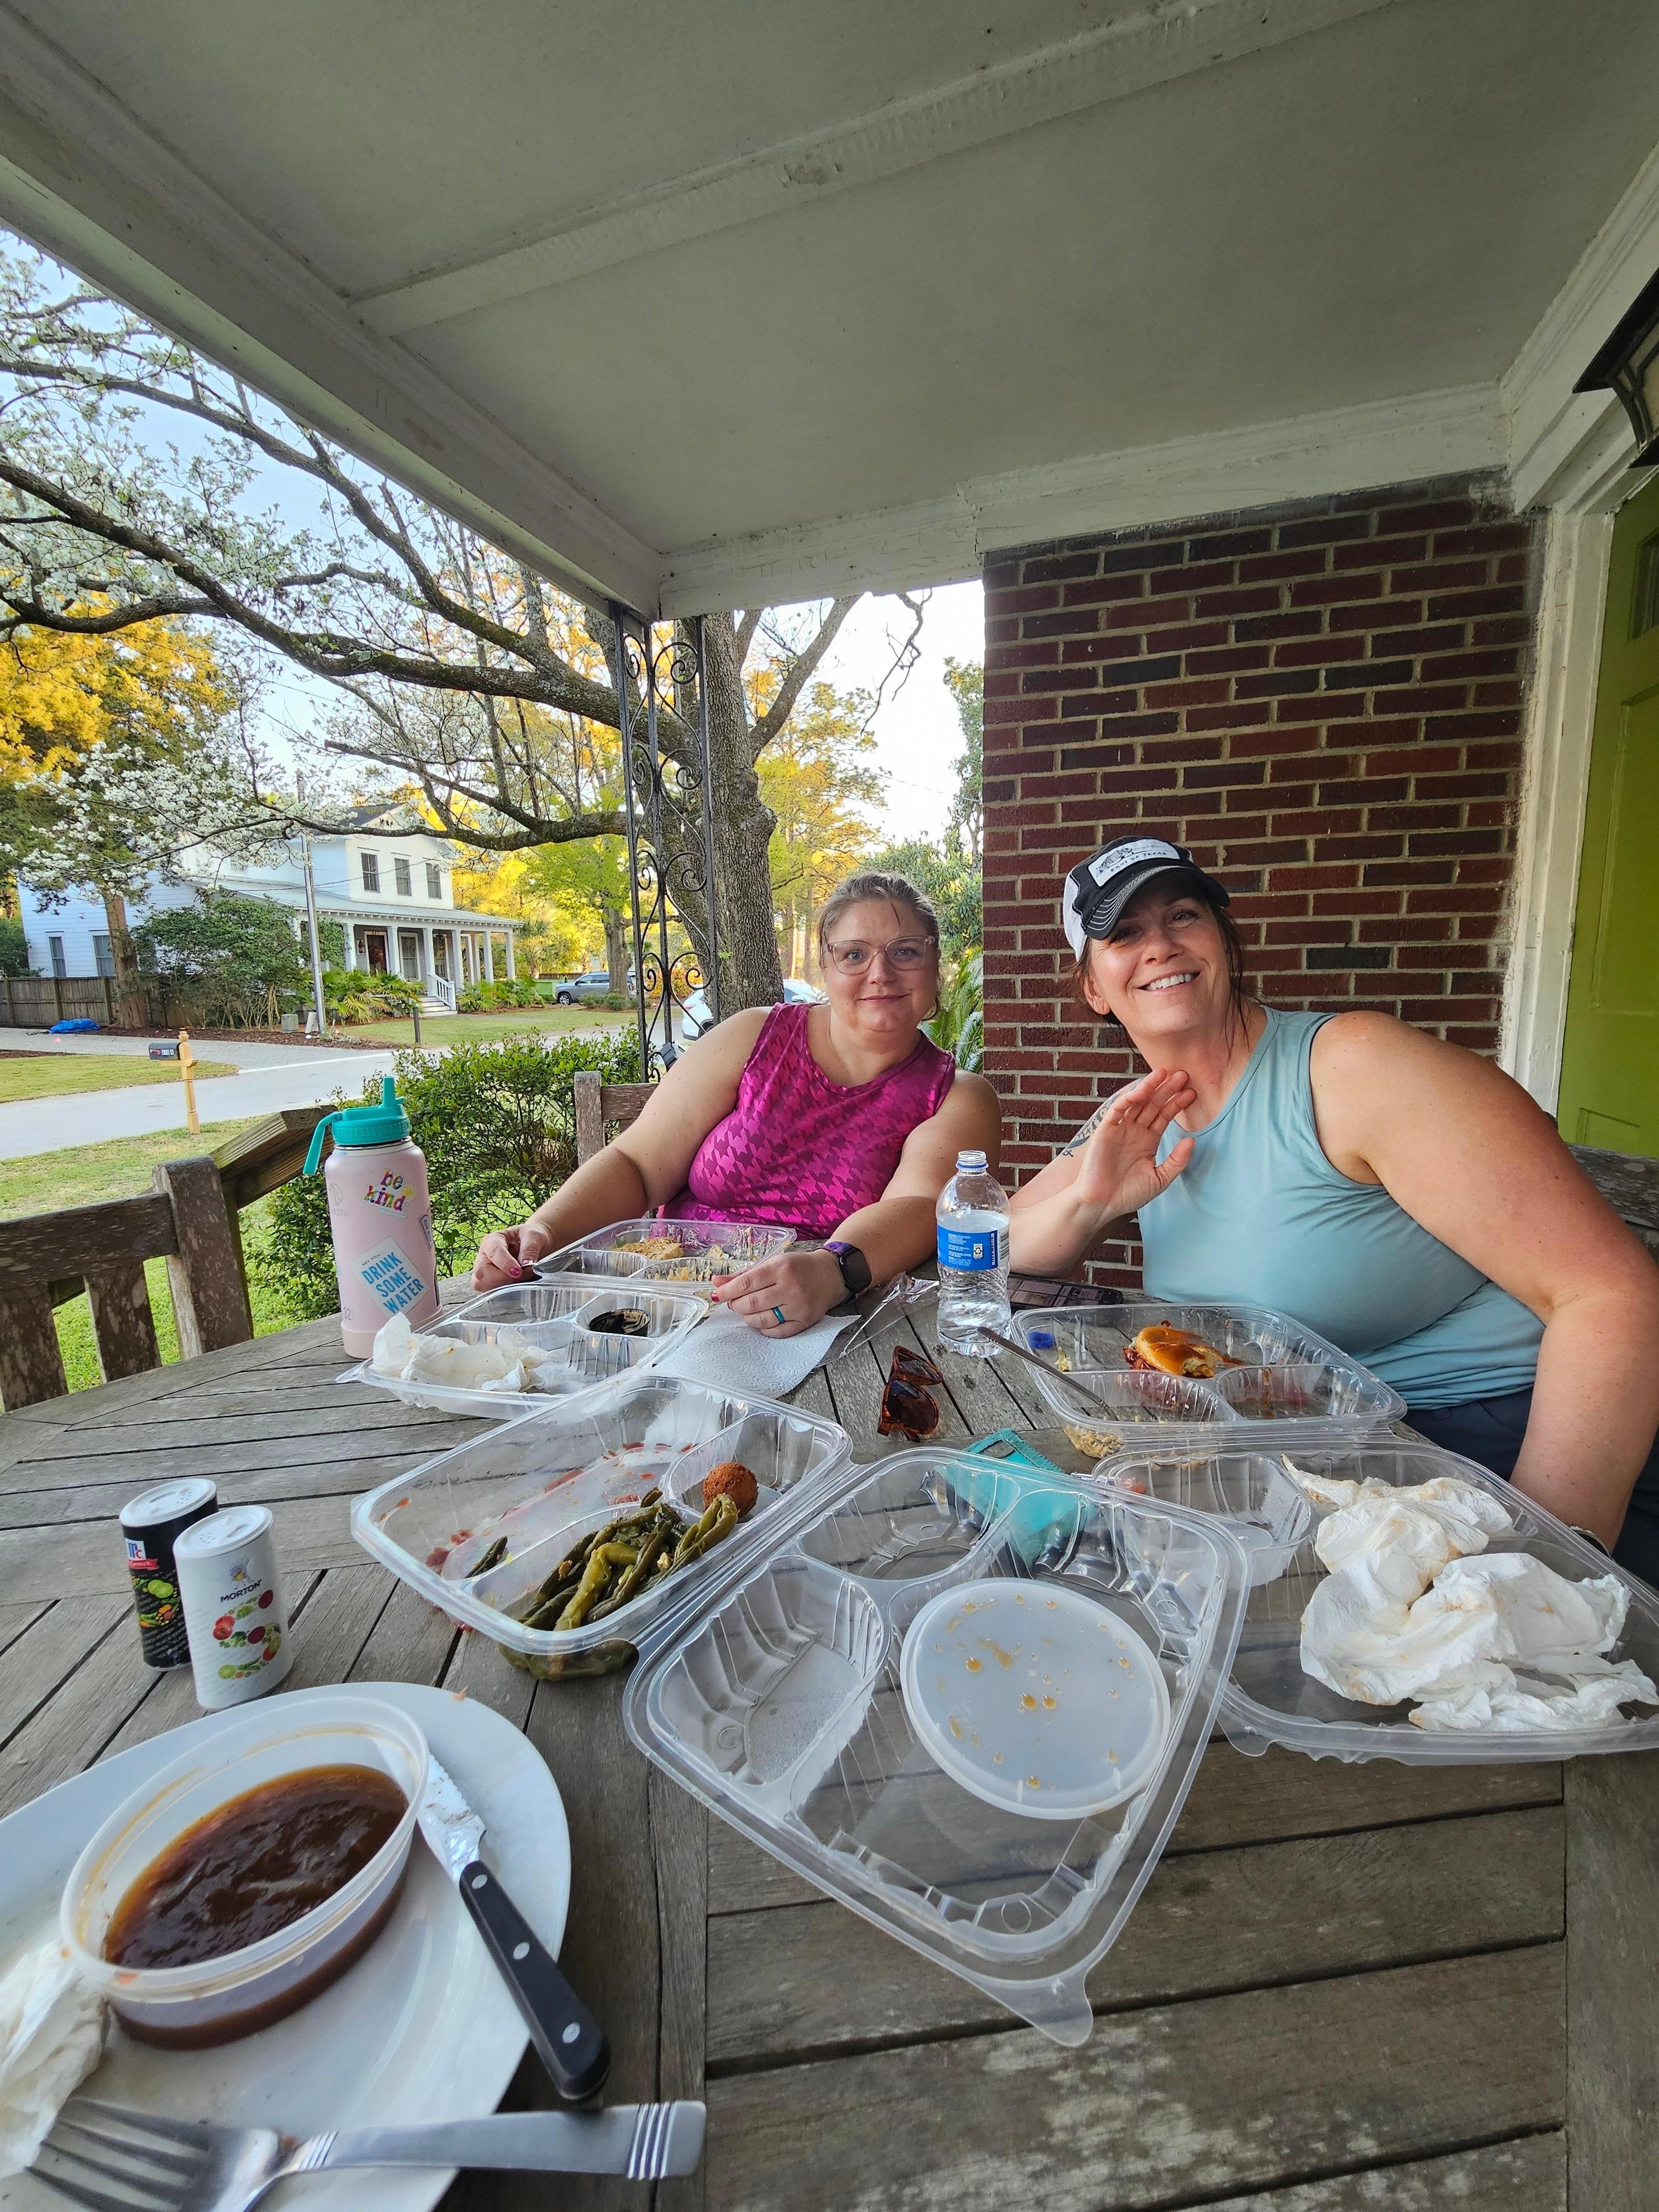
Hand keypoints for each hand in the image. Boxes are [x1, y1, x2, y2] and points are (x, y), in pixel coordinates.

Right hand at [472, 1219, 554, 1289]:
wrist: (537, 1246)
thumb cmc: (531, 1238)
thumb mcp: (534, 1236)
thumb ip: (530, 1248)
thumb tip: (526, 1264)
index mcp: (492, 1240)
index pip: (493, 1252)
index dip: (505, 1264)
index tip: (518, 1271)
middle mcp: (484, 1256)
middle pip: (481, 1271)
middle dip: (501, 1278)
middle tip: (520, 1277)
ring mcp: (485, 1271)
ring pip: (481, 1284)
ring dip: (501, 1287)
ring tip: (520, 1281)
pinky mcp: (489, 1284)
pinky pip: (488, 1293)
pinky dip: (502, 1294)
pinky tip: (516, 1288)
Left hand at [712, 1249, 844, 1336]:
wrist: (829, 1276)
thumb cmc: (797, 1267)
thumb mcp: (772, 1263)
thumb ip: (744, 1275)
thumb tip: (717, 1282)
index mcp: (781, 1269)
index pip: (746, 1283)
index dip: (727, 1291)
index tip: (717, 1295)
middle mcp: (790, 1288)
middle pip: (751, 1304)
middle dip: (736, 1305)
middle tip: (734, 1302)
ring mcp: (798, 1307)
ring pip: (762, 1321)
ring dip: (748, 1317)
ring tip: (748, 1310)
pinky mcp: (804, 1321)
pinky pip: (777, 1332)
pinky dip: (764, 1329)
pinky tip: (762, 1321)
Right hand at [1074, 1069, 1196, 1220]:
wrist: (1102, 1204)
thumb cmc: (1129, 1194)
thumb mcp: (1160, 1179)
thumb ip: (1177, 1160)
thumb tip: (1192, 1140)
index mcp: (1148, 1140)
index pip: (1165, 1116)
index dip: (1177, 1104)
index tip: (1192, 1093)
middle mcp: (1135, 1131)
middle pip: (1154, 1104)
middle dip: (1168, 1090)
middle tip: (1184, 1075)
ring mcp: (1120, 1129)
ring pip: (1137, 1102)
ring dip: (1150, 1087)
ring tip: (1165, 1073)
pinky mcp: (1106, 1130)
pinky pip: (1118, 1109)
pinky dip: (1128, 1098)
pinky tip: (1142, 1091)